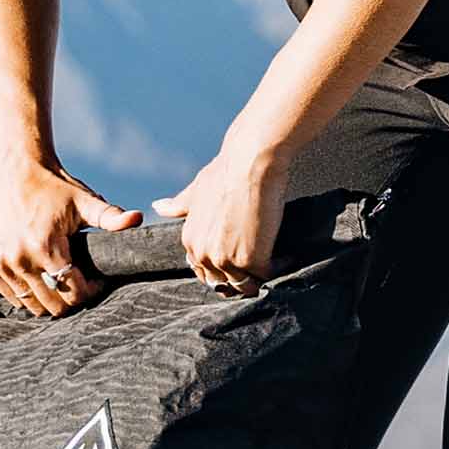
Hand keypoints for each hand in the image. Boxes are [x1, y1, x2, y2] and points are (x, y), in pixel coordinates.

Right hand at [0, 162, 139, 317]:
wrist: (15, 174)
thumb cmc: (54, 188)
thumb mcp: (85, 201)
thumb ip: (110, 216)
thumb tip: (137, 218)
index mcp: (44, 247)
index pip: (73, 292)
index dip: (91, 291)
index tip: (98, 281)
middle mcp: (19, 259)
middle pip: (53, 305)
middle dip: (72, 299)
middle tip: (82, 283)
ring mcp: (0, 264)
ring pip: (31, 305)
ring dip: (49, 298)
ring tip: (62, 280)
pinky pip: (12, 297)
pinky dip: (28, 294)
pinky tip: (41, 277)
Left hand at [156, 118, 290, 295]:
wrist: (250, 162)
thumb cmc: (226, 171)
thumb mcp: (197, 190)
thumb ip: (180, 204)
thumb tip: (159, 206)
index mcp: (190, 240)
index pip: (205, 272)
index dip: (224, 269)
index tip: (243, 259)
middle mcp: (203, 254)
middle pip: (223, 284)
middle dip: (241, 278)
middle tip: (262, 265)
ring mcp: (226, 260)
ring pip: (244, 285)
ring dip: (261, 277)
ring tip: (278, 261)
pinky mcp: (251, 260)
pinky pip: (266, 277)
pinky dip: (279, 269)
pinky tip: (288, 256)